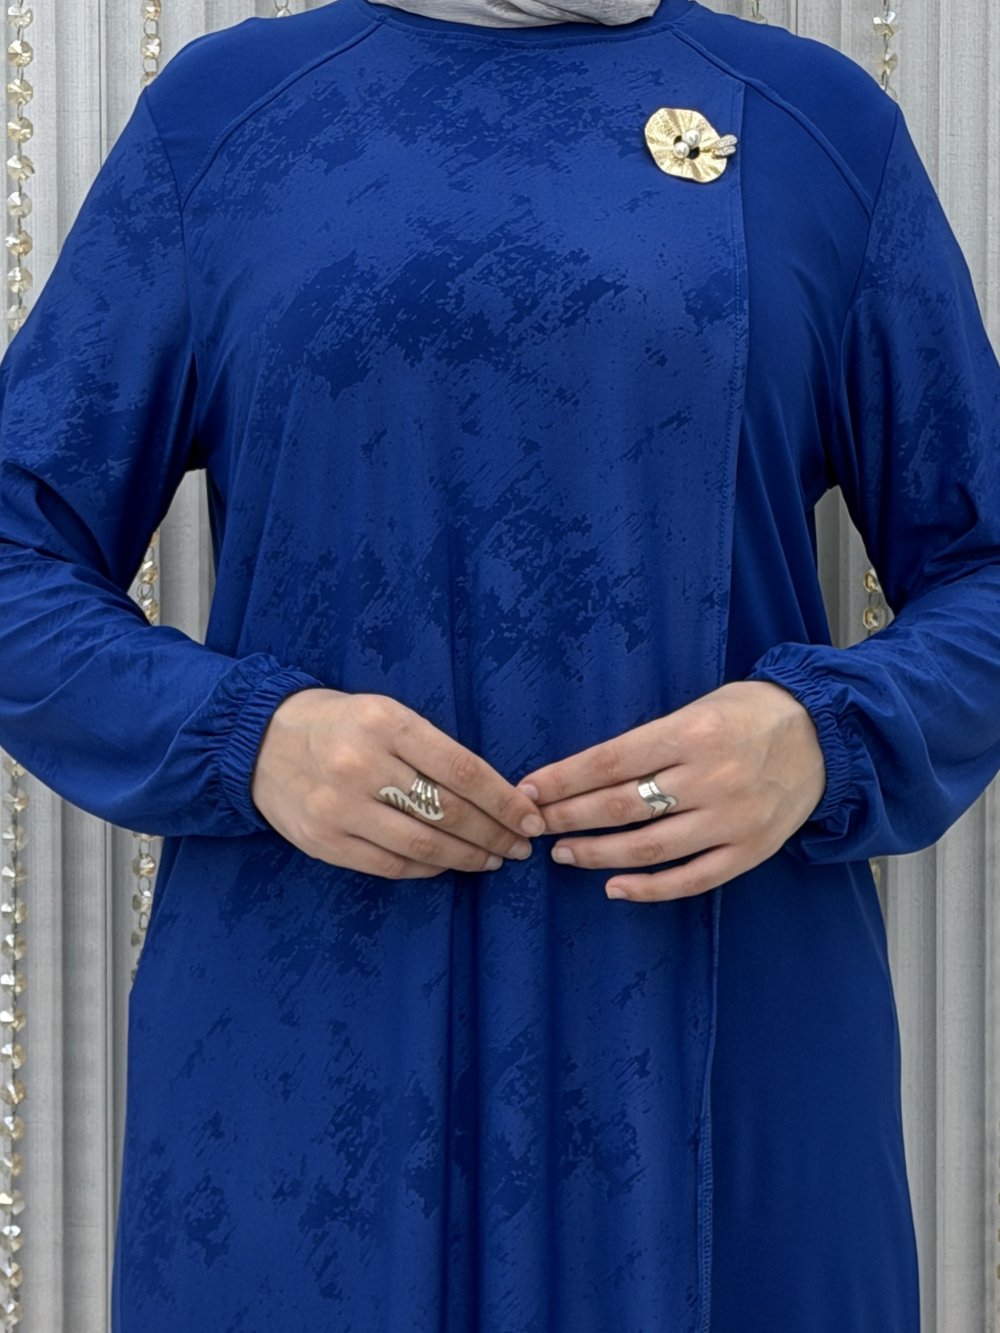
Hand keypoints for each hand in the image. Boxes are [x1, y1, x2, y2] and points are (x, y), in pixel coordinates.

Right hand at [251, 689, 545, 877]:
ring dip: (467, 857)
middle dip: (494, 834)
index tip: (530, 818)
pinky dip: (428, 868)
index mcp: (386, 723)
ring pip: (422, 844)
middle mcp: (362, 764)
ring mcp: (339, 807)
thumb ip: (432, 748)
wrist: (259, 740)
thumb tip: (496, 793)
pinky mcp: (323, 842)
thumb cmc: (339, 724)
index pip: (461, 769)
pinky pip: (390, 864)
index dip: (503, 800)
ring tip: (493, 859)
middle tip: (520, 845)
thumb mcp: (386, 713)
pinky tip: (449, 864)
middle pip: (446, 811)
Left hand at [515, 680, 827, 901]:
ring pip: (648, 848)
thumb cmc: (751, 714)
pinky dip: (648, 889)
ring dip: (596, 854)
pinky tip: (613, 888)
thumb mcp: (699, 706)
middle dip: (567, 817)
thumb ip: (651, 740)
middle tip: (533, 824)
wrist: (827, 735)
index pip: (609, 761)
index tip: (527, 790)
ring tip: (562, 853)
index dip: (562, 780)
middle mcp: (710, 778)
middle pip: (620, 807)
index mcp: (692, 733)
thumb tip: (585, 772)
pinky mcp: (750, 851)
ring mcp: (732, 820)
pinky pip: (691, 880)